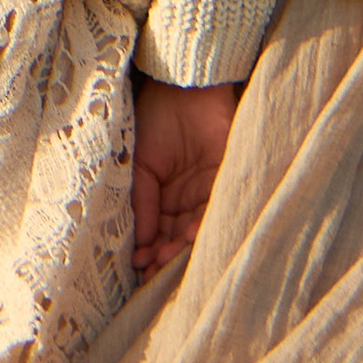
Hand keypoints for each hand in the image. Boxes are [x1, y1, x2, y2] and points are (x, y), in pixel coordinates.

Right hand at [131, 77, 239, 278]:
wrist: (180, 89)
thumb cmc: (154, 120)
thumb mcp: (139, 167)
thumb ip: (142, 204)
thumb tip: (140, 244)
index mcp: (164, 197)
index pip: (158, 232)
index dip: (149, 250)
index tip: (138, 266)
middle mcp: (186, 199)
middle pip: (177, 236)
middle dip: (164, 257)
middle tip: (152, 273)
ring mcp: (205, 191)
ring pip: (196, 229)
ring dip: (180, 247)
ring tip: (165, 260)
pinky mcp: (224, 180)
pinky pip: (215, 210)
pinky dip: (201, 226)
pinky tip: (187, 238)